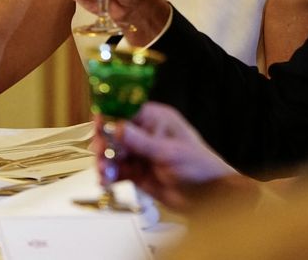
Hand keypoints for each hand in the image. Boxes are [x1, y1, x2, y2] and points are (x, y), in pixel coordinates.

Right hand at [94, 103, 254, 211]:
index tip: (98, 125)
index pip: (126, 110)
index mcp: (156, 119)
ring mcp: (140, 153)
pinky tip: (107, 181)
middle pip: (114, 132)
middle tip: (101, 154)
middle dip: (104, 143)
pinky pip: (117, 170)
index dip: (109, 116)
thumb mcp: (169, 152)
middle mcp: (145, 133)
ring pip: (113, 152)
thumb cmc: (200, 167)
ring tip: (105, 173)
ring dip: (105, 161)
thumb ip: (140, 141)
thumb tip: (118, 127)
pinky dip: (109, 175)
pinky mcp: (137, 172)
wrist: (209, 198)